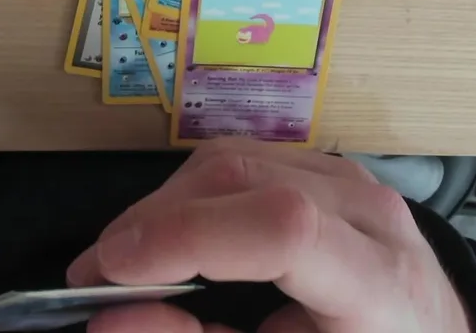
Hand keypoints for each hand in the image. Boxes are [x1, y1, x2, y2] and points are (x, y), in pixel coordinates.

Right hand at [66, 139, 471, 332]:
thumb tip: (111, 320)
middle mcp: (370, 214)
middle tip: (94, 278)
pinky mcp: (325, 169)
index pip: (284, 228)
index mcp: (381, 284)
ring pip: (232, 158)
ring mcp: (349, 179)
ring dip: (163, 205)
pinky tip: (170, 235)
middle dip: (153, 222)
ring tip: (126, 260)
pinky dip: (189, 195)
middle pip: (244, 179)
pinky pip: (242, 159)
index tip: (112, 271)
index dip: (189, 238)